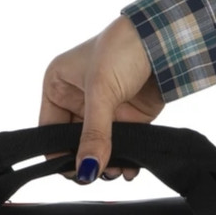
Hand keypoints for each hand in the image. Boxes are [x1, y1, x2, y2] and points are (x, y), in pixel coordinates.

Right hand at [39, 15, 164, 182]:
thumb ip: (93, 134)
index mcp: (58, 86)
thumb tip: (87, 170)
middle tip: (95, 175)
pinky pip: (120, 147)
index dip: (58, 153)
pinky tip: (130, 168)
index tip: (72, 172)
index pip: (50, 130)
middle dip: (84, 161)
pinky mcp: (127, 118)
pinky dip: (125, 161)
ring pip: (97, 149)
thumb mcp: (100, 92)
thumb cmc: (122, 49)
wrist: (166, 39)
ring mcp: (102, 111)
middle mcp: (76, 99)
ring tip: (116, 172)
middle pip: (73, 143)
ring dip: (106, 164)